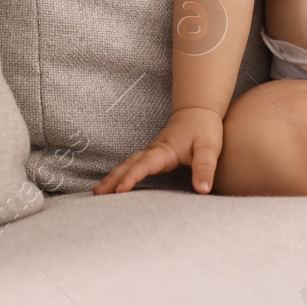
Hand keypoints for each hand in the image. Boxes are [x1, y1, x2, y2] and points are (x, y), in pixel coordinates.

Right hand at [93, 106, 223, 194]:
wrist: (198, 111)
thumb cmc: (204, 129)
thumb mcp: (209, 148)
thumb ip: (205, 168)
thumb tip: (203, 190)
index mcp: (164, 150)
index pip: (144, 164)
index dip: (132, 177)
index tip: (120, 190)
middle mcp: (153, 151)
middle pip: (129, 164)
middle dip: (113, 178)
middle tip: (97, 194)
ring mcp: (150, 152)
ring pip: (127, 163)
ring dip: (112, 176)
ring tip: (98, 191)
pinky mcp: (152, 154)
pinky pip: (132, 164)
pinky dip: (120, 173)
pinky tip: (113, 182)